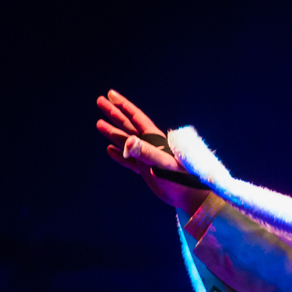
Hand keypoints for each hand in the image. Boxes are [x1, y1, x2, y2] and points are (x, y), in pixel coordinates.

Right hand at [96, 90, 208, 211]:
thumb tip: (129, 141)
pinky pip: (130, 161)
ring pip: (126, 142)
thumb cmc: (182, 179)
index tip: (110, 94)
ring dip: (113, 133)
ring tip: (99, 124)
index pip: (136, 118)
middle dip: (114, 113)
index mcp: (155, 140)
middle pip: (128, 125)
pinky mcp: (147, 172)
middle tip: (99, 101)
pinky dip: (120, 155)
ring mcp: (148, 158)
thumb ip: (147, 153)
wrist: (192, 197)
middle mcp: (151, 146)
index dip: (123, 106)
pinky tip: (110, 150)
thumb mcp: (164, 165)